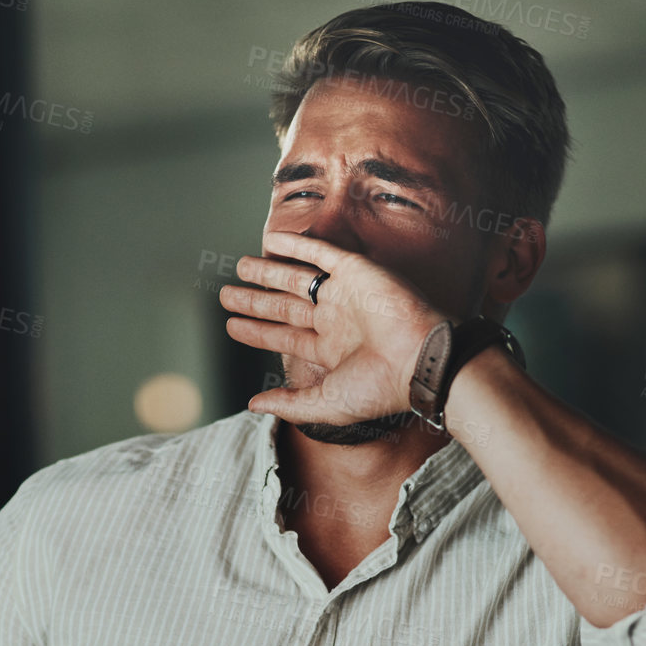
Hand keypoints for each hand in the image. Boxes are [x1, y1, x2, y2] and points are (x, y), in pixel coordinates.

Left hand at [219, 230, 443, 424]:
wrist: (420, 360)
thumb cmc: (378, 389)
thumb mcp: (326, 403)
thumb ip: (289, 403)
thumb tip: (253, 405)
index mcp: (331, 350)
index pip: (284, 337)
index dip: (256, 331)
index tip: (231, 326)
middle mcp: (336, 321)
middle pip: (285, 307)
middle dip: (255, 301)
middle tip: (225, 295)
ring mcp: (345, 295)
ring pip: (297, 279)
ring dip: (268, 271)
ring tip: (240, 266)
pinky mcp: (357, 271)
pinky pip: (322, 253)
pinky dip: (297, 246)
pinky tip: (272, 241)